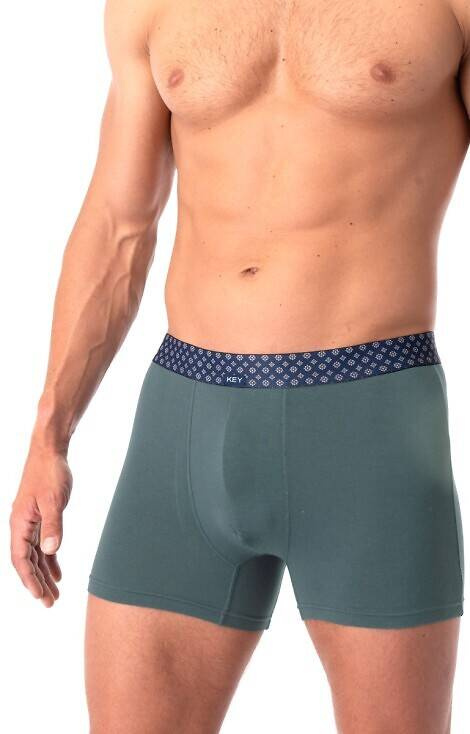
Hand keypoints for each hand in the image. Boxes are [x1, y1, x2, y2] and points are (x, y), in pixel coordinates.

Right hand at [10, 445, 72, 606]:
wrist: (49, 451)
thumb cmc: (50, 472)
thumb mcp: (53, 500)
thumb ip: (53, 525)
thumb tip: (50, 551)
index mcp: (19, 523)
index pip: (21, 559)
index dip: (30, 579)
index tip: (40, 597)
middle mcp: (21, 525)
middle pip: (27, 562)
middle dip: (37, 583)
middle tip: (50, 603)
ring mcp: (29, 522)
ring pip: (34, 555)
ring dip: (44, 575)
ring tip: (54, 594)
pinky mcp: (39, 517)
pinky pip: (41, 545)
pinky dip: (49, 559)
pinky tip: (57, 572)